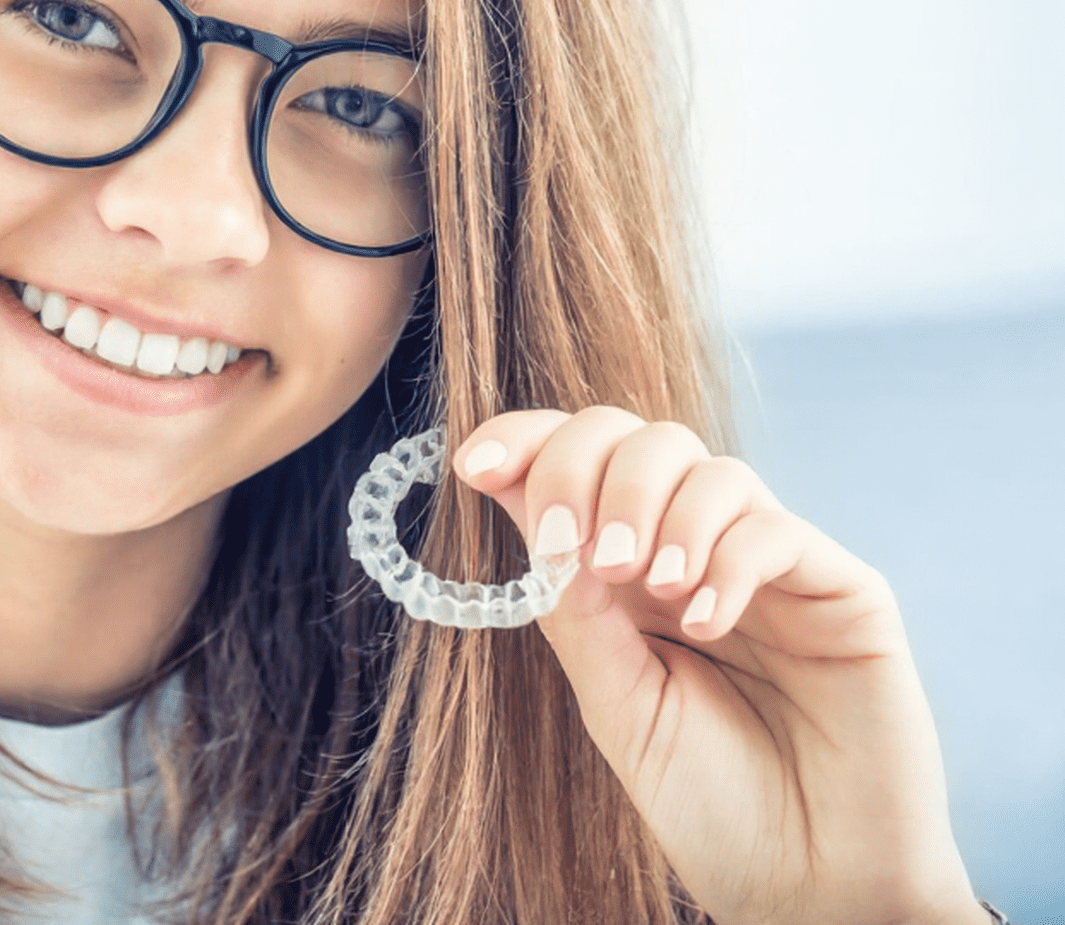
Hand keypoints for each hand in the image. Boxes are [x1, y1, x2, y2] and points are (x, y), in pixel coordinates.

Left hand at [454, 408, 983, 924]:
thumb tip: (537, 519)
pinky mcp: (843, 589)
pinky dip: (729, 559)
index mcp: (627, 573)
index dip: (523, 443)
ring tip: (654, 589)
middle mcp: (696, 550)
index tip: (474, 467)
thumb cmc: (711, 803)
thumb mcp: (616, 703)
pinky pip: (777, 529)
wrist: (808, 886)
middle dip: (589, 471)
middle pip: (637, 438)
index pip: (575, 464)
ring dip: (660, 510)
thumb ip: (577, 611)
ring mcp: (771, 565)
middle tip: (581, 551)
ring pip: (709, 466)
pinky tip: (706, 621)